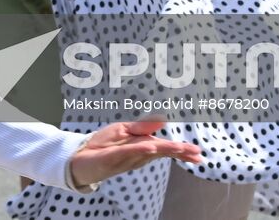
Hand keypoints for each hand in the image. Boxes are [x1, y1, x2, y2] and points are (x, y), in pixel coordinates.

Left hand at [67, 119, 200, 188]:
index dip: (181, 150)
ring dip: (165, 150)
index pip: (164, 148)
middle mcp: (137, 154)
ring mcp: (126, 157)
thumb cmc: (103, 145)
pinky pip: (128, 152)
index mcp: (141, 146)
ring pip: (148, 152)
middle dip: (178, 153)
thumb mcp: (123, 130)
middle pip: (161, 152)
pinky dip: (140, 149)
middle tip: (197, 156)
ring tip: (182, 149)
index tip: (197, 153)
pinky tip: (152, 147)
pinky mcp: (112, 158)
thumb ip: (142, 127)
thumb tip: (162, 120)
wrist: (80, 156)